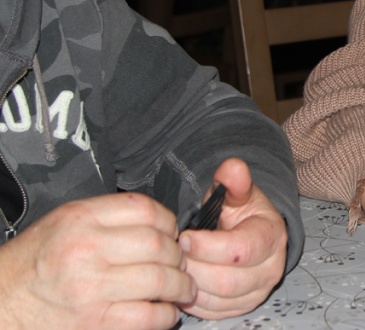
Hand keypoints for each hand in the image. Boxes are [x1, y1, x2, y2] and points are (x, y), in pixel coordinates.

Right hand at [0, 193, 194, 329]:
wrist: (0, 307)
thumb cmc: (31, 267)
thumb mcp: (61, 225)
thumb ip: (106, 218)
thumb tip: (157, 224)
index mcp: (80, 219)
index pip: (144, 209)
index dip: (168, 222)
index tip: (172, 234)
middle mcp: (86, 250)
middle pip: (158, 244)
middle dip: (178, 256)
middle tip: (180, 263)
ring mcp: (91, 289)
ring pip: (160, 279)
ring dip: (181, 285)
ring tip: (183, 288)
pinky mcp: (96, 323)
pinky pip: (149, 316)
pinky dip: (166, 315)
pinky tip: (166, 312)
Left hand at [178, 158, 287, 318]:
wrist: (252, 234)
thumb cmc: (242, 214)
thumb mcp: (238, 193)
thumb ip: (233, 181)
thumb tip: (233, 166)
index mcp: (272, 237)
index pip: (239, 251)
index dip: (207, 246)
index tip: (185, 236)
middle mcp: (270, 269)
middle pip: (226, 281)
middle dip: (193, 267)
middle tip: (174, 254)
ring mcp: (257, 293)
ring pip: (216, 300)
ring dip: (189, 284)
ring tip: (176, 266)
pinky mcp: (241, 308)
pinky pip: (211, 313)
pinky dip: (191, 301)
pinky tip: (183, 280)